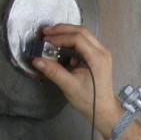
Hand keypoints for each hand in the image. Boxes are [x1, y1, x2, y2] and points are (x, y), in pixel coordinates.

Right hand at [34, 24, 123, 138]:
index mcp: (97, 58)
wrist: (103, 109)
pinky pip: (85, 42)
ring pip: (84, 35)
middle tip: (46, 32)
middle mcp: (102, 52)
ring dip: (67, 34)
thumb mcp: (69, 86)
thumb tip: (37, 60)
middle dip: (62, 30)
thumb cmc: (89, 100)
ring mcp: (101, 53)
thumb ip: (53, 71)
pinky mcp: (98, 57)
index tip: (46, 41)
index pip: (77, 38)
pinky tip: (62, 49)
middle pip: (81, 31)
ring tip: (51, 38)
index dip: (60, 37)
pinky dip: (72, 42)